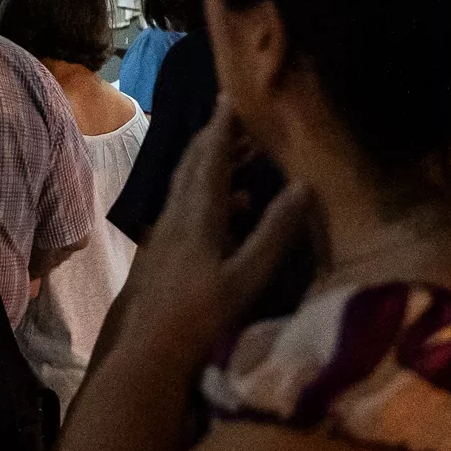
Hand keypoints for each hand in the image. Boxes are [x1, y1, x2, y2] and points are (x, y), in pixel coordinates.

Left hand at [123, 112, 315, 357]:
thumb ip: (275, 232)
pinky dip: (207, 195)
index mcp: (197, 214)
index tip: (233, 94)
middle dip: (215, 138)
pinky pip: (184, 208)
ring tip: (241, 159)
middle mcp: (175, 216)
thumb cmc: (201, 317)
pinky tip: (226, 212)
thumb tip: (303, 184)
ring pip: (186, 187)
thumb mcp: (248, 277)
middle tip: (238, 118)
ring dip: (211, 166)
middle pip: (192, 165)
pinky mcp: (160, 255)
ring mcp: (163, 236)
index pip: (210, 156)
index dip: (223, 125)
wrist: (146, 357)